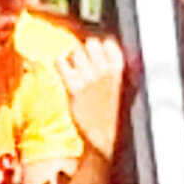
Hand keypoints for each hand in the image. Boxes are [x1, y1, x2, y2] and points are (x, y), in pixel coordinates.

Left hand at [60, 33, 132, 159]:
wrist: (106, 140)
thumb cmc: (115, 118)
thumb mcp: (123, 92)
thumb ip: (115, 72)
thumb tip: (106, 55)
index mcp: (121, 72)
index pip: (110, 44)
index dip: (103, 48)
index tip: (100, 53)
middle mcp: (105, 72)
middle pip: (92, 43)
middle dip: (87, 50)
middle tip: (85, 62)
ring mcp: (89, 79)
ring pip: (76, 51)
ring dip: (73, 57)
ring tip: (75, 69)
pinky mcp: (74, 87)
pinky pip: (62, 62)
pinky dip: (60, 62)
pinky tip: (63, 69)